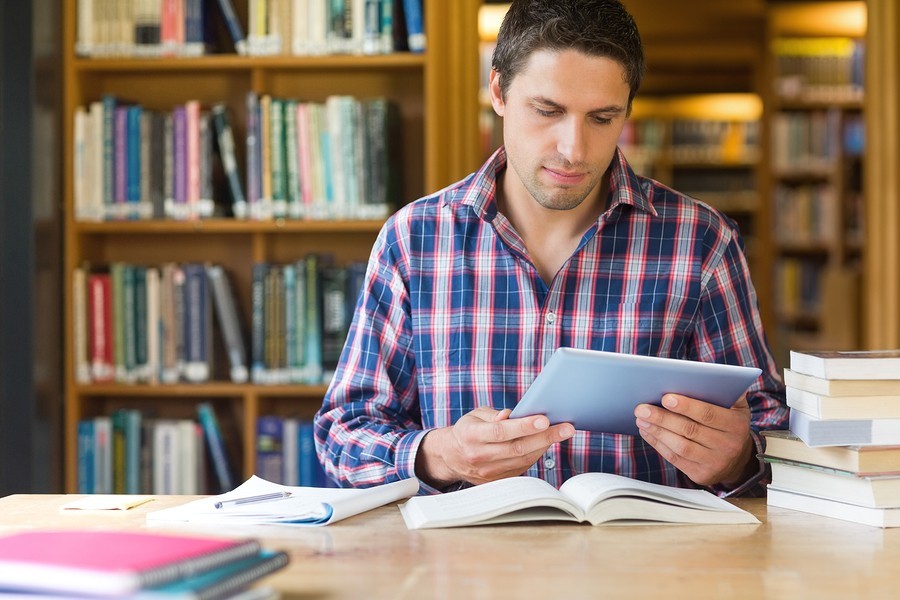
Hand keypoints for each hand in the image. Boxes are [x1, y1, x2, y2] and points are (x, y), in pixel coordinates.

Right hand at [415, 406, 575, 488]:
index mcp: (471, 436)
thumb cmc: (468, 430)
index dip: (524, 426)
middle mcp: (479, 456)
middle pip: (517, 448)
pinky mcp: (497, 481)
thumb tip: (513, 416)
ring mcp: (488, 473)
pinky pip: (522, 467)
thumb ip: (494, 415)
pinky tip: (546, 443)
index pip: (501, 432)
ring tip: (562, 432)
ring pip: (523, 459)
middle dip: (545, 437)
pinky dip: (536, 454)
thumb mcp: (475, 416)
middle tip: (567, 427)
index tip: (544, 419)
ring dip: (545, 446)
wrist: (452, 457)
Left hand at [633, 394, 753, 486]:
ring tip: (641, 419)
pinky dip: (658, 444)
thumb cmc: (730, 425)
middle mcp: (727, 445)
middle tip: (643, 408)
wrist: (738, 460)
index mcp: (736, 425)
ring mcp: (714, 462)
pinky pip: (675, 458)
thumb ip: (727, 392)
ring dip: (657, 431)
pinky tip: (647, 431)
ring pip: (680, 446)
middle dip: (663, 418)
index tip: (666, 398)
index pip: (709, 414)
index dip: (687, 406)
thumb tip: (709, 375)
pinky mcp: (700, 474)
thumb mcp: (737, 408)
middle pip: (690, 430)